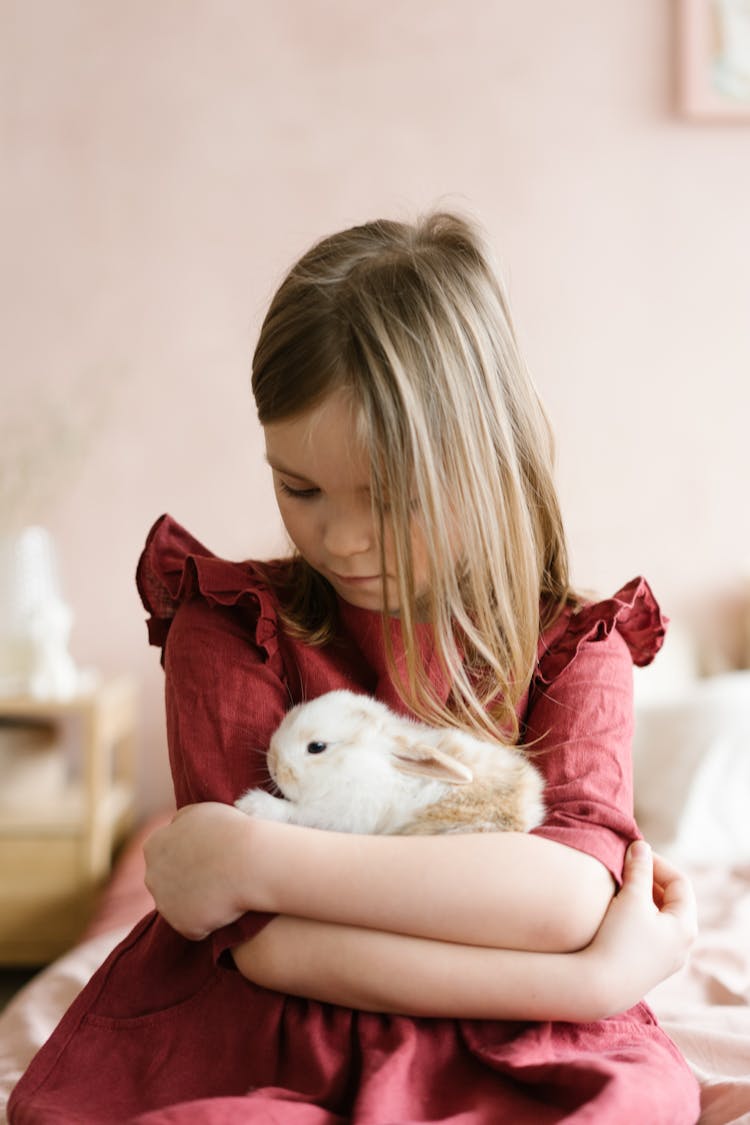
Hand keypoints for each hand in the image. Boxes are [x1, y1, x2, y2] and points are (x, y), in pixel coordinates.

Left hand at [143, 802, 257, 939]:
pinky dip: (210, 920)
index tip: (211, 855)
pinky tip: (227, 907)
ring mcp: (165, 904)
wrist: (250, 861)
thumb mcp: (200, 812)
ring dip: (199, 901)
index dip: (190, 855)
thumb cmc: (230, 832)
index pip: (166, 854)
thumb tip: (175, 827)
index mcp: (154, 846)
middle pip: (169, 882)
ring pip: (182, 906)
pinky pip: (196, 926)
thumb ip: (180, 821)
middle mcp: (152, 876)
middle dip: (188, 880)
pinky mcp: (183, 926)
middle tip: (218, 874)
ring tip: (225, 891)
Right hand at [584, 841, 697, 1017]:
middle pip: (672, 900)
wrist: (599, 986)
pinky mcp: (648, 967)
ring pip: (660, 917)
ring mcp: (666, 959)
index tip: (634, 854)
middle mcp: (682, 945)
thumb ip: (639, 868)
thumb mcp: (631, 897)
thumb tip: (641, 846)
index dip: (658, 863)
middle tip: (627, 867)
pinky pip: (650, 933)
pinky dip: (638, 916)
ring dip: (643, 898)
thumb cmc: (619, 939)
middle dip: (650, 880)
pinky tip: (617, 913)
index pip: (680, 882)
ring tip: (620, 887)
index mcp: (686, 926)